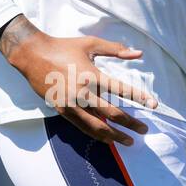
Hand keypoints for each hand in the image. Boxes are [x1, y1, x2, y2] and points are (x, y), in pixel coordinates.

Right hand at [0, 15, 157, 145]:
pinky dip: (96, 134)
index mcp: (92, 75)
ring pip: (97, 126)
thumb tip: (139, 53)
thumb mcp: (90, 44)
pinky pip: (82, 126)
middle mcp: (83, 92)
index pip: (121, 90)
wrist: (32, 55)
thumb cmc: (63, 47)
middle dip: (130, 123)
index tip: (153, 105)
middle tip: (144, 130)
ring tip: (128, 141)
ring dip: (114, 135)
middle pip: (112, 113)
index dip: (139, 98)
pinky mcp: (62, 110)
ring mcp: (71, 104)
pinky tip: (106, 139)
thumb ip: (116, 49)